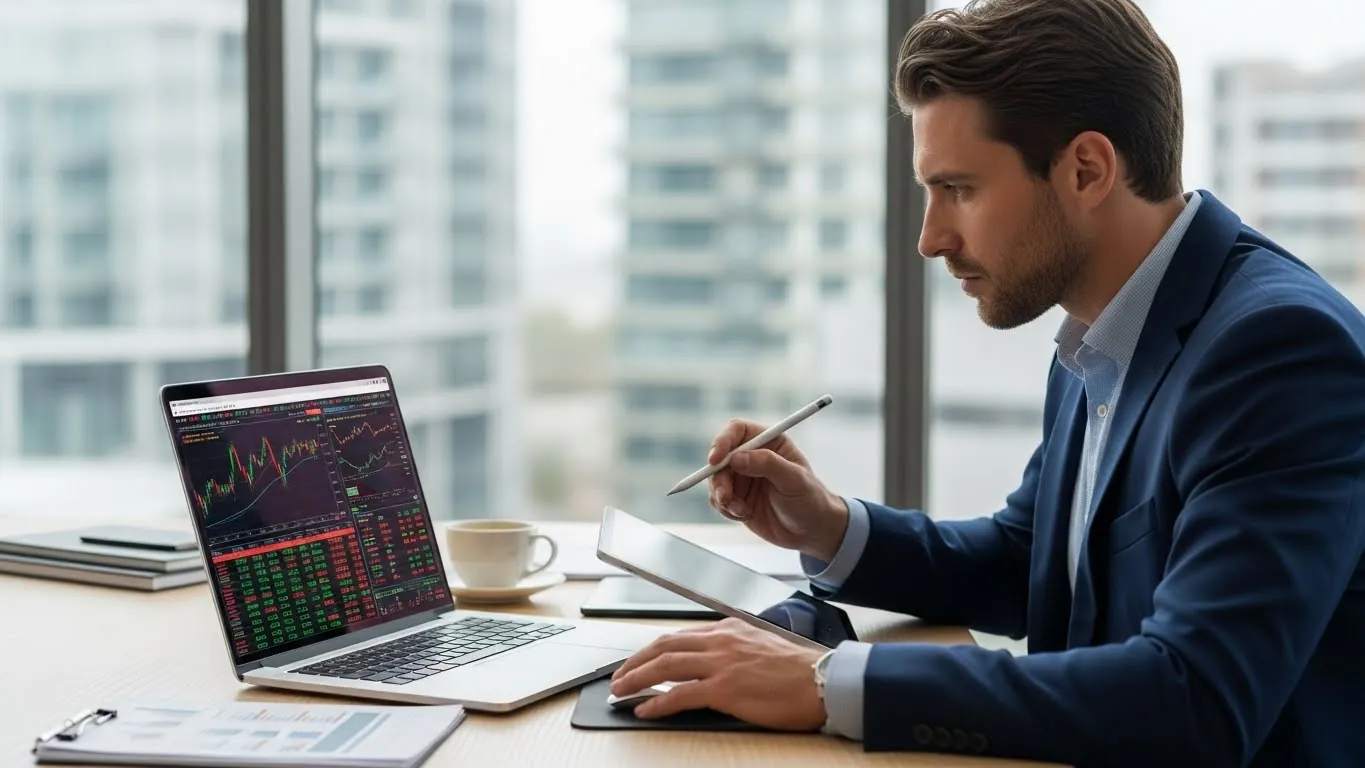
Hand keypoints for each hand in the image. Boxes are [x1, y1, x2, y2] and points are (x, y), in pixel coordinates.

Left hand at [609, 618, 826, 730]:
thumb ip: (733, 650)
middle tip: (618, 676)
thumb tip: (710, 666)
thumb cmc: (798, 671)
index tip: (638, 660)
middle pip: (664, 646)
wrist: (822, 681)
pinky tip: (645, 709)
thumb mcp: (760, 647)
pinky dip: (657, 701)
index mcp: (729, 629)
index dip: (652, 649)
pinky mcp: (725, 689)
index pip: (679, 635)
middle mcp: (721, 641)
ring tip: (621, 691)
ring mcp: (722, 664)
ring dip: (636, 678)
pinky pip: (680, 694)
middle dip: (635, 661)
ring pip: (665, 666)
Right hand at [707, 419, 848, 561]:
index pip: (737, 431)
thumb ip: (767, 464)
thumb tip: (737, 458)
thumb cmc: (810, 500)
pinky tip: (744, 515)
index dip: (722, 441)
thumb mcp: (794, 480)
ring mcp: (743, 478)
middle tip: (725, 496)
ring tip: (741, 510)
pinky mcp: (737, 498)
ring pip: (716, 480)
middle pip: (720, 457)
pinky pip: (717, 499)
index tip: (715, 460)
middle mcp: (752, 457)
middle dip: (719, 477)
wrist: (811, 532)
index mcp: (769, 442)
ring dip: (722, 496)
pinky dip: (725, 509)